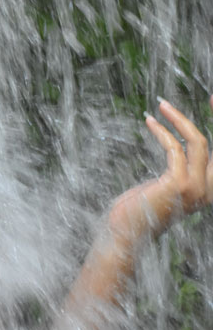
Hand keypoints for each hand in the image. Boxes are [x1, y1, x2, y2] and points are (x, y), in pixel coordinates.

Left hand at [108, 95, 212, 244]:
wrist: (125, 232)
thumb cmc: (140, 209)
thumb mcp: (166, 185)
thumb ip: (180, 169)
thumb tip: (180, 146)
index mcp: (209, 189)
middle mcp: (208, 190)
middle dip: (211, 117)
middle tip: (204, 97)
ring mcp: (196, 188)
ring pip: (198, 141)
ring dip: (178, 119)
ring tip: (161, 104)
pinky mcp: (178, 184)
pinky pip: (175, 148)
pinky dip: (162, 131)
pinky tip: (150, 121)